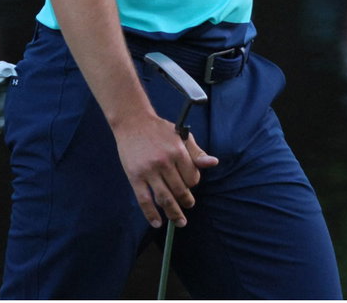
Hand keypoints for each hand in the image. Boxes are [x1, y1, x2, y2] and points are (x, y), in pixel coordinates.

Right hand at [112, 113, 219, 228]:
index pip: (192, 177)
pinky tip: (157, 223)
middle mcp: (164, 162)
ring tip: (180, 221)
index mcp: (178, 152)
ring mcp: (148, 171)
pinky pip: (144, 200)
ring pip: (164, 198)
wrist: (133, 123)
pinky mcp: (134, 177)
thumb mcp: (182, 136)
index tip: (190, 184)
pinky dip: (151, 214)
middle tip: (189, 206)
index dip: (193, 183)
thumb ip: (197, 153)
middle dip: (186, 201)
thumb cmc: (160, 130)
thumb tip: (213, 163)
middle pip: (180, 190)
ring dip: (173, 213)